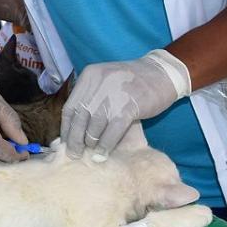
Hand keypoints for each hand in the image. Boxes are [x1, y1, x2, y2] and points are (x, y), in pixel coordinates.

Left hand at [62, 50, 191, 160]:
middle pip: (79, 118)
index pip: (70, 107)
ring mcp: (113, 95)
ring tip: (91, 153)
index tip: (65, 142)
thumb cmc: (133, 82)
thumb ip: (90, 97)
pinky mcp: (128, 106)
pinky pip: (111, 132)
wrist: (162, 73)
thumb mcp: (106, 81)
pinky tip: (103, 153)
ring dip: (91, 143)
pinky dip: (105, 145)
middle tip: (74, 154)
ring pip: (94, 126)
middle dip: (75, 139)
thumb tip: (74, 126)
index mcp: (89, 76)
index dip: (66, 128)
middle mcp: (98, 84)